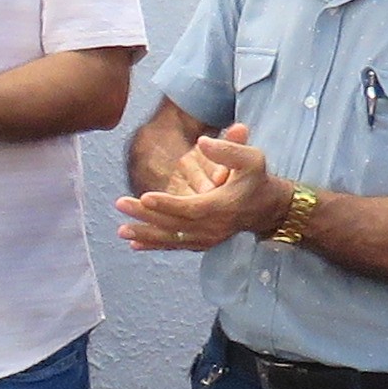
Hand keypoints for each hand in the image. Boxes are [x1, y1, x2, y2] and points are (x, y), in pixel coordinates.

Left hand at [116, 130, 279, 251]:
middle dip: (146, 216)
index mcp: (222, 206)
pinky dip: (155, 245)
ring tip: (121, 230)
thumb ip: (229, 149)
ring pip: (172, 239)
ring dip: (146, 234)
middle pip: (175, 224)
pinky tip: (134, 244)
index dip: (167, 204)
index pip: (190, 208)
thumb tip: (203, 142)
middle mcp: (213, 227)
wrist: (267, 207)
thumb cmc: (256, 178)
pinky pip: (176, 246)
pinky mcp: (202, 242)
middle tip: (120, 204)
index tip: (144, 196)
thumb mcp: (252, 159)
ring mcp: (207, 238)